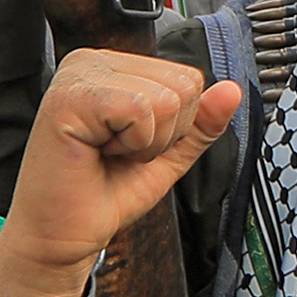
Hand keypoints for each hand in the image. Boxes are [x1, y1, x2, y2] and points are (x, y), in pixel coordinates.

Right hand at [0, 54, 243, 296]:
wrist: (63, 235)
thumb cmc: (106, 193)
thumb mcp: (168, 154)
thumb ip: (200, 123)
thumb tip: (233, 90)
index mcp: (115, 66)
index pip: (189, 79)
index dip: (175, 127)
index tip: (130, 146)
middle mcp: (93, 60)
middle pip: (184, 85)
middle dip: (164, 135)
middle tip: (118, 154)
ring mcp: (78, 74)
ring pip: (167, 99)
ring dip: (146, 143)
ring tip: (107, 154)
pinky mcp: (69, 97)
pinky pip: (141, 109)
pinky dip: (132, 144)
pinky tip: (97, 152)